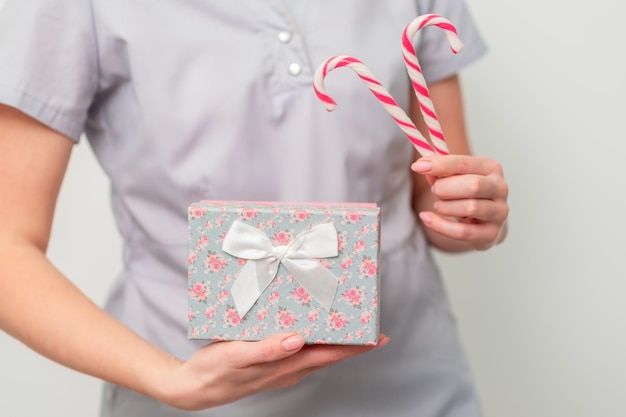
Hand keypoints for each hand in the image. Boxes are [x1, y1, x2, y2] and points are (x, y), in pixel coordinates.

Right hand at [157, 332, 388, 409]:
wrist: (194, 387)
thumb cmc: (215, 371)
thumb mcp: (237, 357)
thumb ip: (268, 350)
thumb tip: (298, 340)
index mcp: (286, 366)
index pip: (329, 355)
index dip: (354, 346)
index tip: (377, 336)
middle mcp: (289, 368)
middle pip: (327, 353)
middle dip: (350, 340)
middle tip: (369, 322)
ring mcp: (280, 367)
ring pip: (315, 351)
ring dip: (333, 338)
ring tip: (346, 320)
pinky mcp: (269, 361)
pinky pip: (298, 349)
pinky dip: (312, 338)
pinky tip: (308, 325)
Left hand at [412, 155, 508, 250]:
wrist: (483, 221)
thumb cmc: (466, 193)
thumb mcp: (454, 177)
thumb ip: (439, 171)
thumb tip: (422, 165)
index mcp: (491, 167)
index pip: (464, 163)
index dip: (440, 165)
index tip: (417, 166)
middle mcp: (500, 188)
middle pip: (472, 185)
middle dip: (445, 188)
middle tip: (434, 190)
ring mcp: (499, 212)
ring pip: (469, 207)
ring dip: (444, 206)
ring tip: (438, 205)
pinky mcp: (491, 234)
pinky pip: (462, 232)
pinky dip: (439, 225)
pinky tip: (427, 218)